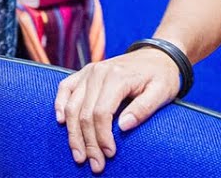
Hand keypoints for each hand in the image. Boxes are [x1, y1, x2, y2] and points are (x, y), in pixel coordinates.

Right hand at [55, 49, 180, 173]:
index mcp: (117, 76)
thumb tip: (123, 127)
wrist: (157, 55)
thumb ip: (143, 109)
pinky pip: (65, 88)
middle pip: (84, 113)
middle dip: (88, 142)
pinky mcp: (85, 72)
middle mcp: (98, 72)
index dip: (102, 137)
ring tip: (78, 154)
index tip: (109, 154)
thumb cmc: (161, 76)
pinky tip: (61, 123)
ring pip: (72, 106)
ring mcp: (89, 71)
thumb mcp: (161, 92)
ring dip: (73, 133)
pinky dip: (59, 105)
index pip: (101, 113)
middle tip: (95, 164)